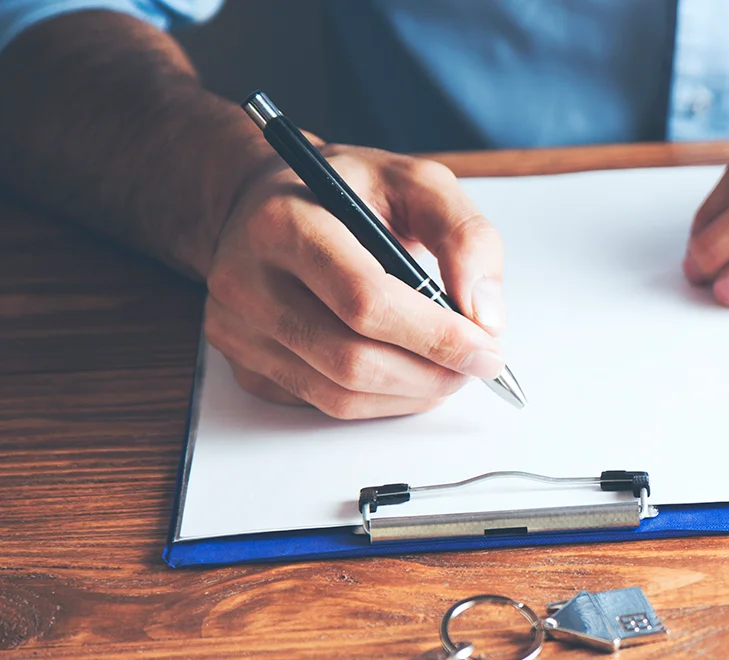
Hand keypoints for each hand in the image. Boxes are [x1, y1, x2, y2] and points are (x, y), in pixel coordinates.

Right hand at [204, 144, 507, 418]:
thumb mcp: (415, 183)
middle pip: (352, 358)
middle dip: (432, 372)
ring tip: (450, 369)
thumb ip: (464, 236)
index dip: (435, 336)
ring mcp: (238, 330)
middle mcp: (245, 280)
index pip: (365, 301)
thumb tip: (486, 317)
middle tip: (478, 364)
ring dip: (413, 394)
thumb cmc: (348, 191)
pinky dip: (383, 401)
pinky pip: (326, 404)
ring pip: (341, 394)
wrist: (271, 201)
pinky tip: (408, 373)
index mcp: (283, 222)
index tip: (488, 349)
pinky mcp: (247, 366)